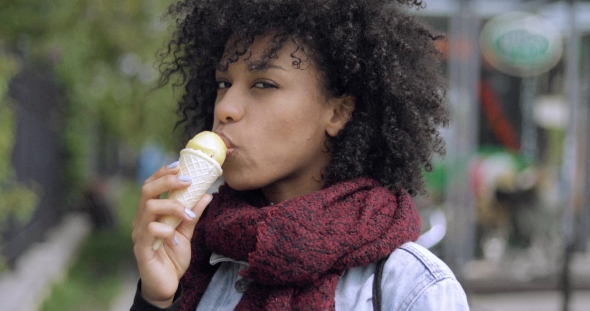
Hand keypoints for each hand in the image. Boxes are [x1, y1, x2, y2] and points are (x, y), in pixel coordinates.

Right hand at [132, 163, 211, 306]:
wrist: (167, 284)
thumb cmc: (173, 256)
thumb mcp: (187, 232)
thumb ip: (194, 214)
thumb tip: (207, 194)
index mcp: (151, 213)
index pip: (151, 185)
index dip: (163, 173)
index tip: (180, 165)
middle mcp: (142, 220)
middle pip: (147, 190)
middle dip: (167, 181)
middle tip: (187, 180)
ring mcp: (140, 233)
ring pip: (150, 207)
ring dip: (173, 207)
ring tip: (188, 215)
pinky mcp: (142, 248)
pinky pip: (151, 231)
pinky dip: (167, 231)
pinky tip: (177, 239)